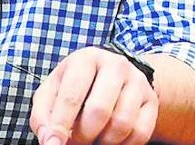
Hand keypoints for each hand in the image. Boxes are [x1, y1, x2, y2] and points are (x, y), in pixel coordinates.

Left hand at [31, 46, 157, 144]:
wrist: (115, 74)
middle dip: (83, 136)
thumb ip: (43, 114)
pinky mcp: (151, 100)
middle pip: (99, 111)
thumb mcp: (53, 90)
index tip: (53, 144)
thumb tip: (49, 139)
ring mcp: (137, 81)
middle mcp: (115, 65)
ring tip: (93, 139)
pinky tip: (111, 140)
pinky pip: (140, 133)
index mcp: (86, 59)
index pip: (72, 96)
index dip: (60, 125)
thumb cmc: (76, 86)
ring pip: (121, 125)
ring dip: (103, 142)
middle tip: (76, 141)